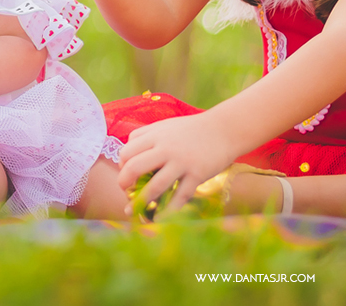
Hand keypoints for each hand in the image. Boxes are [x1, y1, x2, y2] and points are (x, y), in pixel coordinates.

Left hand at [117, 112, 236, 213]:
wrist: (224, 129)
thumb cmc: (192, 129)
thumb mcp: (166, 126)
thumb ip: (147, 137)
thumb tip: (127, 156)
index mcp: (155, 134)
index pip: (127, 151)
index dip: (122, 165)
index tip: (127, 174)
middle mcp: (166, 148)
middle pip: (134, 167)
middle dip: (124, 183)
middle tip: (126, 192)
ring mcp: (182, 162)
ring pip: (155, 186)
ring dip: (141, 202)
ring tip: (135, 210)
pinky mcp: (197, 174)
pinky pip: (179, 196)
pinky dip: (168, 211)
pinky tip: (160, 218)